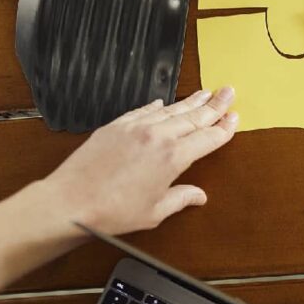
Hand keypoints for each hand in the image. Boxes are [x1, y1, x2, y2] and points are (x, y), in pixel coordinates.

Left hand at [41, 87, 238, 234]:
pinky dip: (157, 106)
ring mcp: (136, 128)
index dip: (224, 128)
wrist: (70, 202)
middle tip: (229, 92)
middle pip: (194, 116)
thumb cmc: (111, 212)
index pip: (208, 138)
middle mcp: (158, 137)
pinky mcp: (117, 126)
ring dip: (191, 101)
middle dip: (215, 104)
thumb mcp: (154, 211)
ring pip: (171, 109)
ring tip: (205, 92)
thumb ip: (180, 199)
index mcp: (173, 158)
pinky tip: (164, 102)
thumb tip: (198, 196)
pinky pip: (144, 110)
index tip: (234, 118)